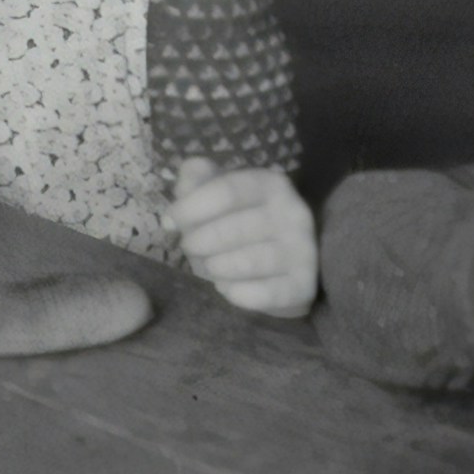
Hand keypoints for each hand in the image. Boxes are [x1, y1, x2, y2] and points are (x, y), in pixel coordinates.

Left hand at [166, 159, 317, 318]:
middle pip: (233, 229)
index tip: (169, 222)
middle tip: (190, 247)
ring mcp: (304, 252)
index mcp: (271, 184)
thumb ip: (196, 179)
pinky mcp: (303, 286)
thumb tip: (183, 191)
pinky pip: (262, 294)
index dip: (190, 208)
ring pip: (247, 263)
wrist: (279, 263)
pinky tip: (226, 286)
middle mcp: (295, 214)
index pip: (227, 191)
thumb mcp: (215, 191)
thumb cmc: (237, 219)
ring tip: (209, 265)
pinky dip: (235, 292)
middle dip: (199, 241)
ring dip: (215, 267)